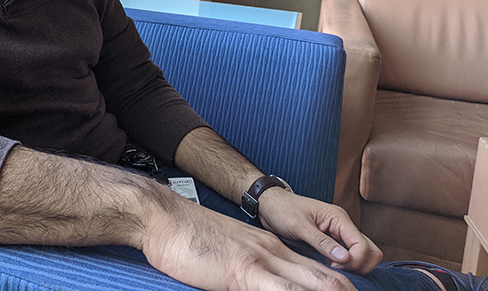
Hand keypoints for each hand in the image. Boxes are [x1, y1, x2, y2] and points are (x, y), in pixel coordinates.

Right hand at [139, 190, 358, 290]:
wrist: (162, 217)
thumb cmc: (185, 239)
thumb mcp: (225, 254)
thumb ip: (246, 271)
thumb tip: (253, 285)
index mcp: (270, 248)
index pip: (318, 272)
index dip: (340, 290)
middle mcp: (274, 252)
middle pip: (328, 279)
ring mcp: (262, 260)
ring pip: (315, 284)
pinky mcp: (245, 270)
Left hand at [256, 187, 382, 274]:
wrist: (270, 205)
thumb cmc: (282, 210)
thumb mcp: (299, 226)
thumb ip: (322, 242)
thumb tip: (345, 258)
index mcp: (338, 218)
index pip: (363, 246)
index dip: (354, 261)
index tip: (333, 265)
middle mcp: (343, 224)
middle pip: (371, 251)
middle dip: (360, 265)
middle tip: (335, 269)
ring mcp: (340, 233)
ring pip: (363, 254)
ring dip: (354, 265)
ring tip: (331, 267)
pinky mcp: (333, 240)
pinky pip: (350, 255)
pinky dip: (346, 264)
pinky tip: (329, 266)